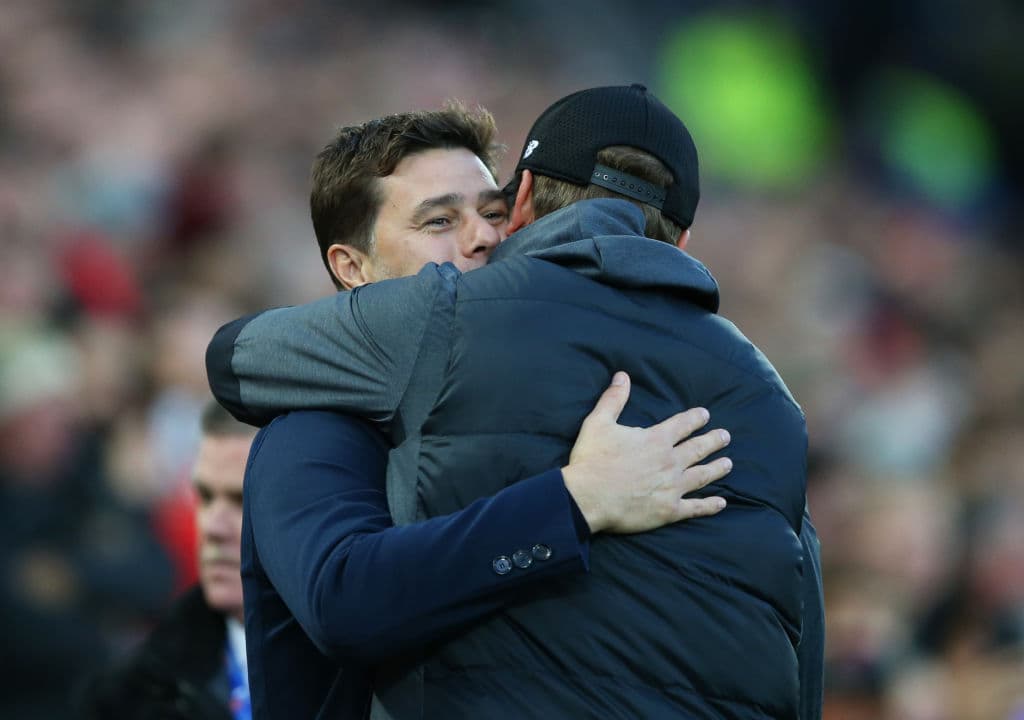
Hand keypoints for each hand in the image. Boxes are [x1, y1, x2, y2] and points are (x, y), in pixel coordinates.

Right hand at [561, 371, 729, 533]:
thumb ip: (613, 399)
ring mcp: (672, 487)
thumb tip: (622, 376)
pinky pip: (696, 507)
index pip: (682, 425)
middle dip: (713, 441)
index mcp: (656, 439)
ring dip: (717, 468)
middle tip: (725, 436)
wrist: (587, 498)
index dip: (695, 418)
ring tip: (728, 464)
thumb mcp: (598, 422)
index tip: (705, 415)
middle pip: (698, 449)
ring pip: (702, 475)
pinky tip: (721, 503)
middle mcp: (670, 462)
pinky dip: (710, 505)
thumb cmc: (591, 460)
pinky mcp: (669, 510)